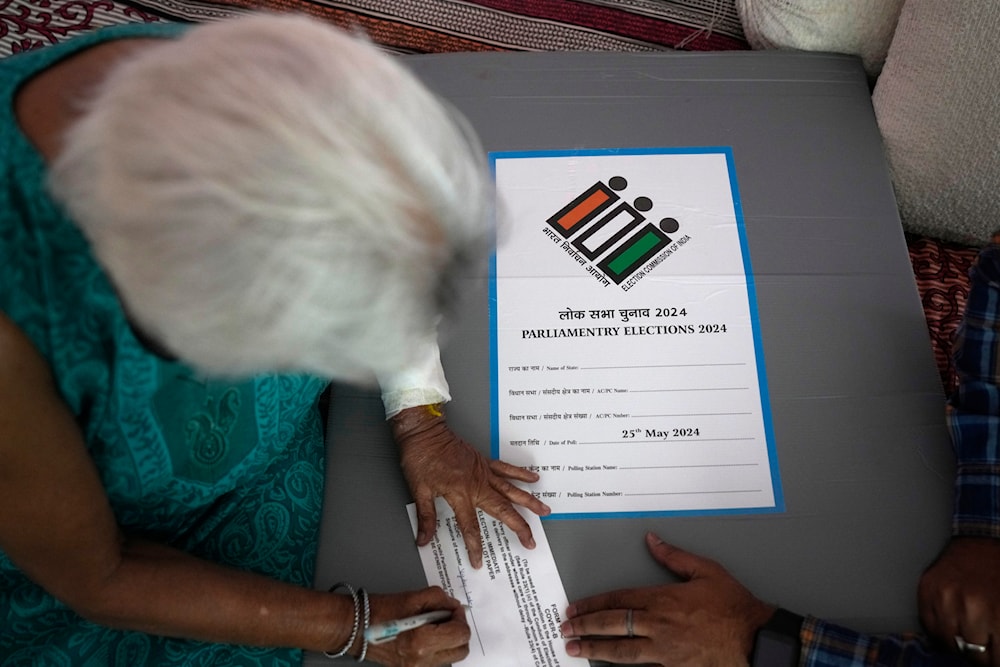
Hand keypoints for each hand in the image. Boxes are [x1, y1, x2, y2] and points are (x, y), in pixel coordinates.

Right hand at [361, 587, 469, 666]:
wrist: (353, 627)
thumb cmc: (378, 611)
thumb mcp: (412, 597)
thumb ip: (439, 598)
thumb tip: (453, 605)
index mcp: (421, 641)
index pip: (460, 634)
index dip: (460, 617)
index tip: (452, 608)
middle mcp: (421, 660)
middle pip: (461, 650)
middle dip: (458, 630)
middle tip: (447, 616)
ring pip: (450, 656)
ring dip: (448, 639)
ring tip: (433, 624)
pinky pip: (436, 659)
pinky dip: (437, 646)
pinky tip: (425, 633)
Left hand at [390, 406, 550, 568]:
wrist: (424, 431)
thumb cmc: (420, 457)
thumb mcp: (419, 490)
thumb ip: (426, 517)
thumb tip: (424, 539)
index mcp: (460, 494)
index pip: (471, 527)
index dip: (475, 546)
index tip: (478, 561)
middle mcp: (476, 484)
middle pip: (503, 510)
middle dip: (519, 527)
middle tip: (531, 541)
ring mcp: (483, 472)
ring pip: (512, 490)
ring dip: (529, 501)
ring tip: (544, 510)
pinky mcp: (484, 462)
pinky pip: (507, 468)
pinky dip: (521, 473)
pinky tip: (534, 478)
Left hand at [561, 533, 774, 666]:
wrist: (756, 640)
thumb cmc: (734, 607)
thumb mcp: (707, 571)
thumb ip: (675, 556)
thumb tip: (653, 540)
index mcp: (663, 599)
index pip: (619, 600)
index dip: (593, 604)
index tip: (575, 607)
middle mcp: (659, 625)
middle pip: (613, 624)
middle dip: (585, 626)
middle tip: (565, 628)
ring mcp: (665, 650)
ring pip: (621, 650)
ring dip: (595, 649)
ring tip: (575, 649)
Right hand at [919, 537, 999, 665]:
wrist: (984, 538)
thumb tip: (993, 657)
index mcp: (997, 613)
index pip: (994, 658)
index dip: (995, 658)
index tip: (994, 654)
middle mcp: (969, 607)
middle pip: (972, 653)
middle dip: (981, 651)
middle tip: (984, 642)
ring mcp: (944, 598)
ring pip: (948, 642)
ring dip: (958, 640)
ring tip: (968, 631)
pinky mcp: (926, 589)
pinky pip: (927, 624)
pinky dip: (939, 627)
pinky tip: (951, 620)